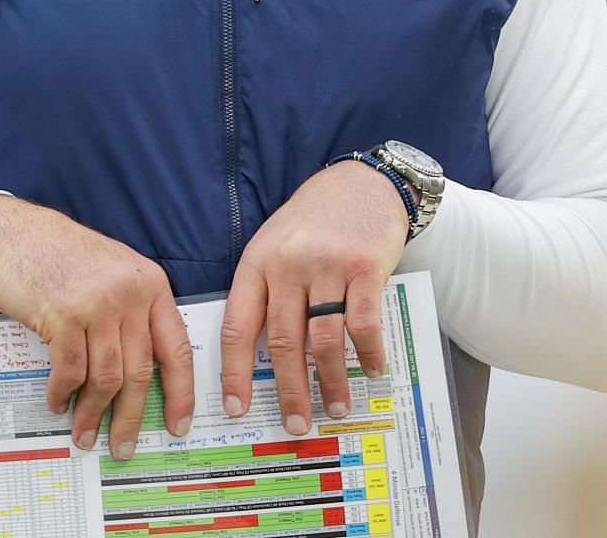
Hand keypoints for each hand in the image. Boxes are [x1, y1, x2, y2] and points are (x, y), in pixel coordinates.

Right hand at [0, 195, 193, 459]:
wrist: (15, 232)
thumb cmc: (63, 255)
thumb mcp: (115, 272)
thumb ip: (134, 313)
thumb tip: (141, 374)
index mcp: (151, 285)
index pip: (177, 348)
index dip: (181, 393)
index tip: (179, 424)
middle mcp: (130, 294)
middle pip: (141, 371)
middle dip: (132, 416)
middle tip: (123, 445)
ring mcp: (97, 304)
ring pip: (106, 376)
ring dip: (93, 412)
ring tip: (84, 433)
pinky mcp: (63, 315)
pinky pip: (70, 370)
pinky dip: (64, 393)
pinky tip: (58, 402)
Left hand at [219, 160, 407, 434]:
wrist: (360, 182)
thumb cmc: (314, 219)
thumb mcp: (274, 244)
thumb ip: (265, 292)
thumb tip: (260, 356)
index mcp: (257, 263)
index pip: (237, 327)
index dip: (235, 373)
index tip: (235, 407)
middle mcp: (289, 266)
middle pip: (285, 343)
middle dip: (289, 392)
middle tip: (295, 425)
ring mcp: (328, 266)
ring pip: (325, 340)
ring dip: (331, 381)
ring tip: (335, 408)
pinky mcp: (365, 268)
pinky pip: (364, 323)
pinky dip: (368, 354)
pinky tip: (371, 371)